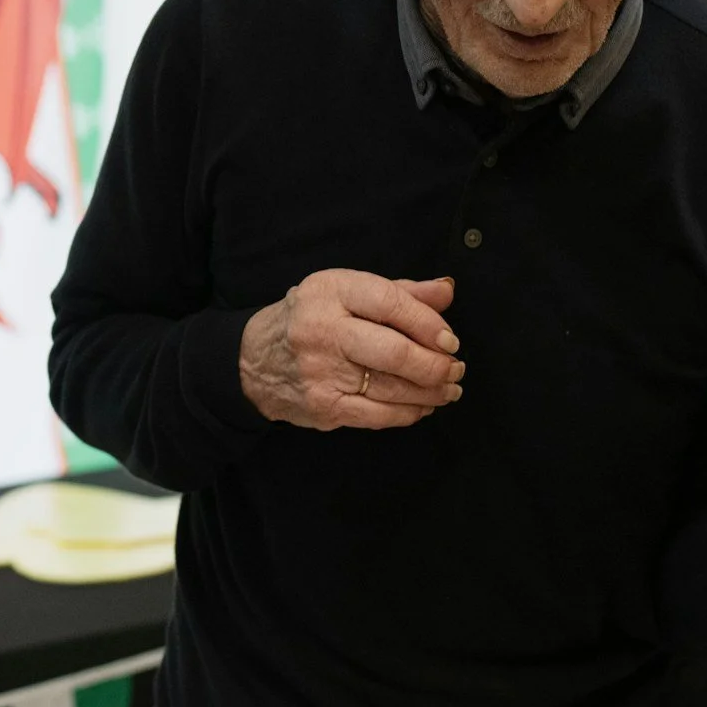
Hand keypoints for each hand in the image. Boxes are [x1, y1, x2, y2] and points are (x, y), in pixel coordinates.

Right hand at [238, 270, 463, 430]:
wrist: (251, 360)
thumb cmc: (310, 320)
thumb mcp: (346, 292)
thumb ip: (399, 291)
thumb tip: (446, 290)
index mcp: (330, 291)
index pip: (391, 303)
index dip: (429, 324)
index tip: (450, 339)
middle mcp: (322, 329)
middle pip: (395, 352)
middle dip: (436, 365)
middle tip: (455, 368)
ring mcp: (321, 372)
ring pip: (392, 388)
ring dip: (431, 391)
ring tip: (448, 387)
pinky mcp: (323, 406)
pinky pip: (379, 416)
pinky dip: (409, 412)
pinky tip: (423, 405)